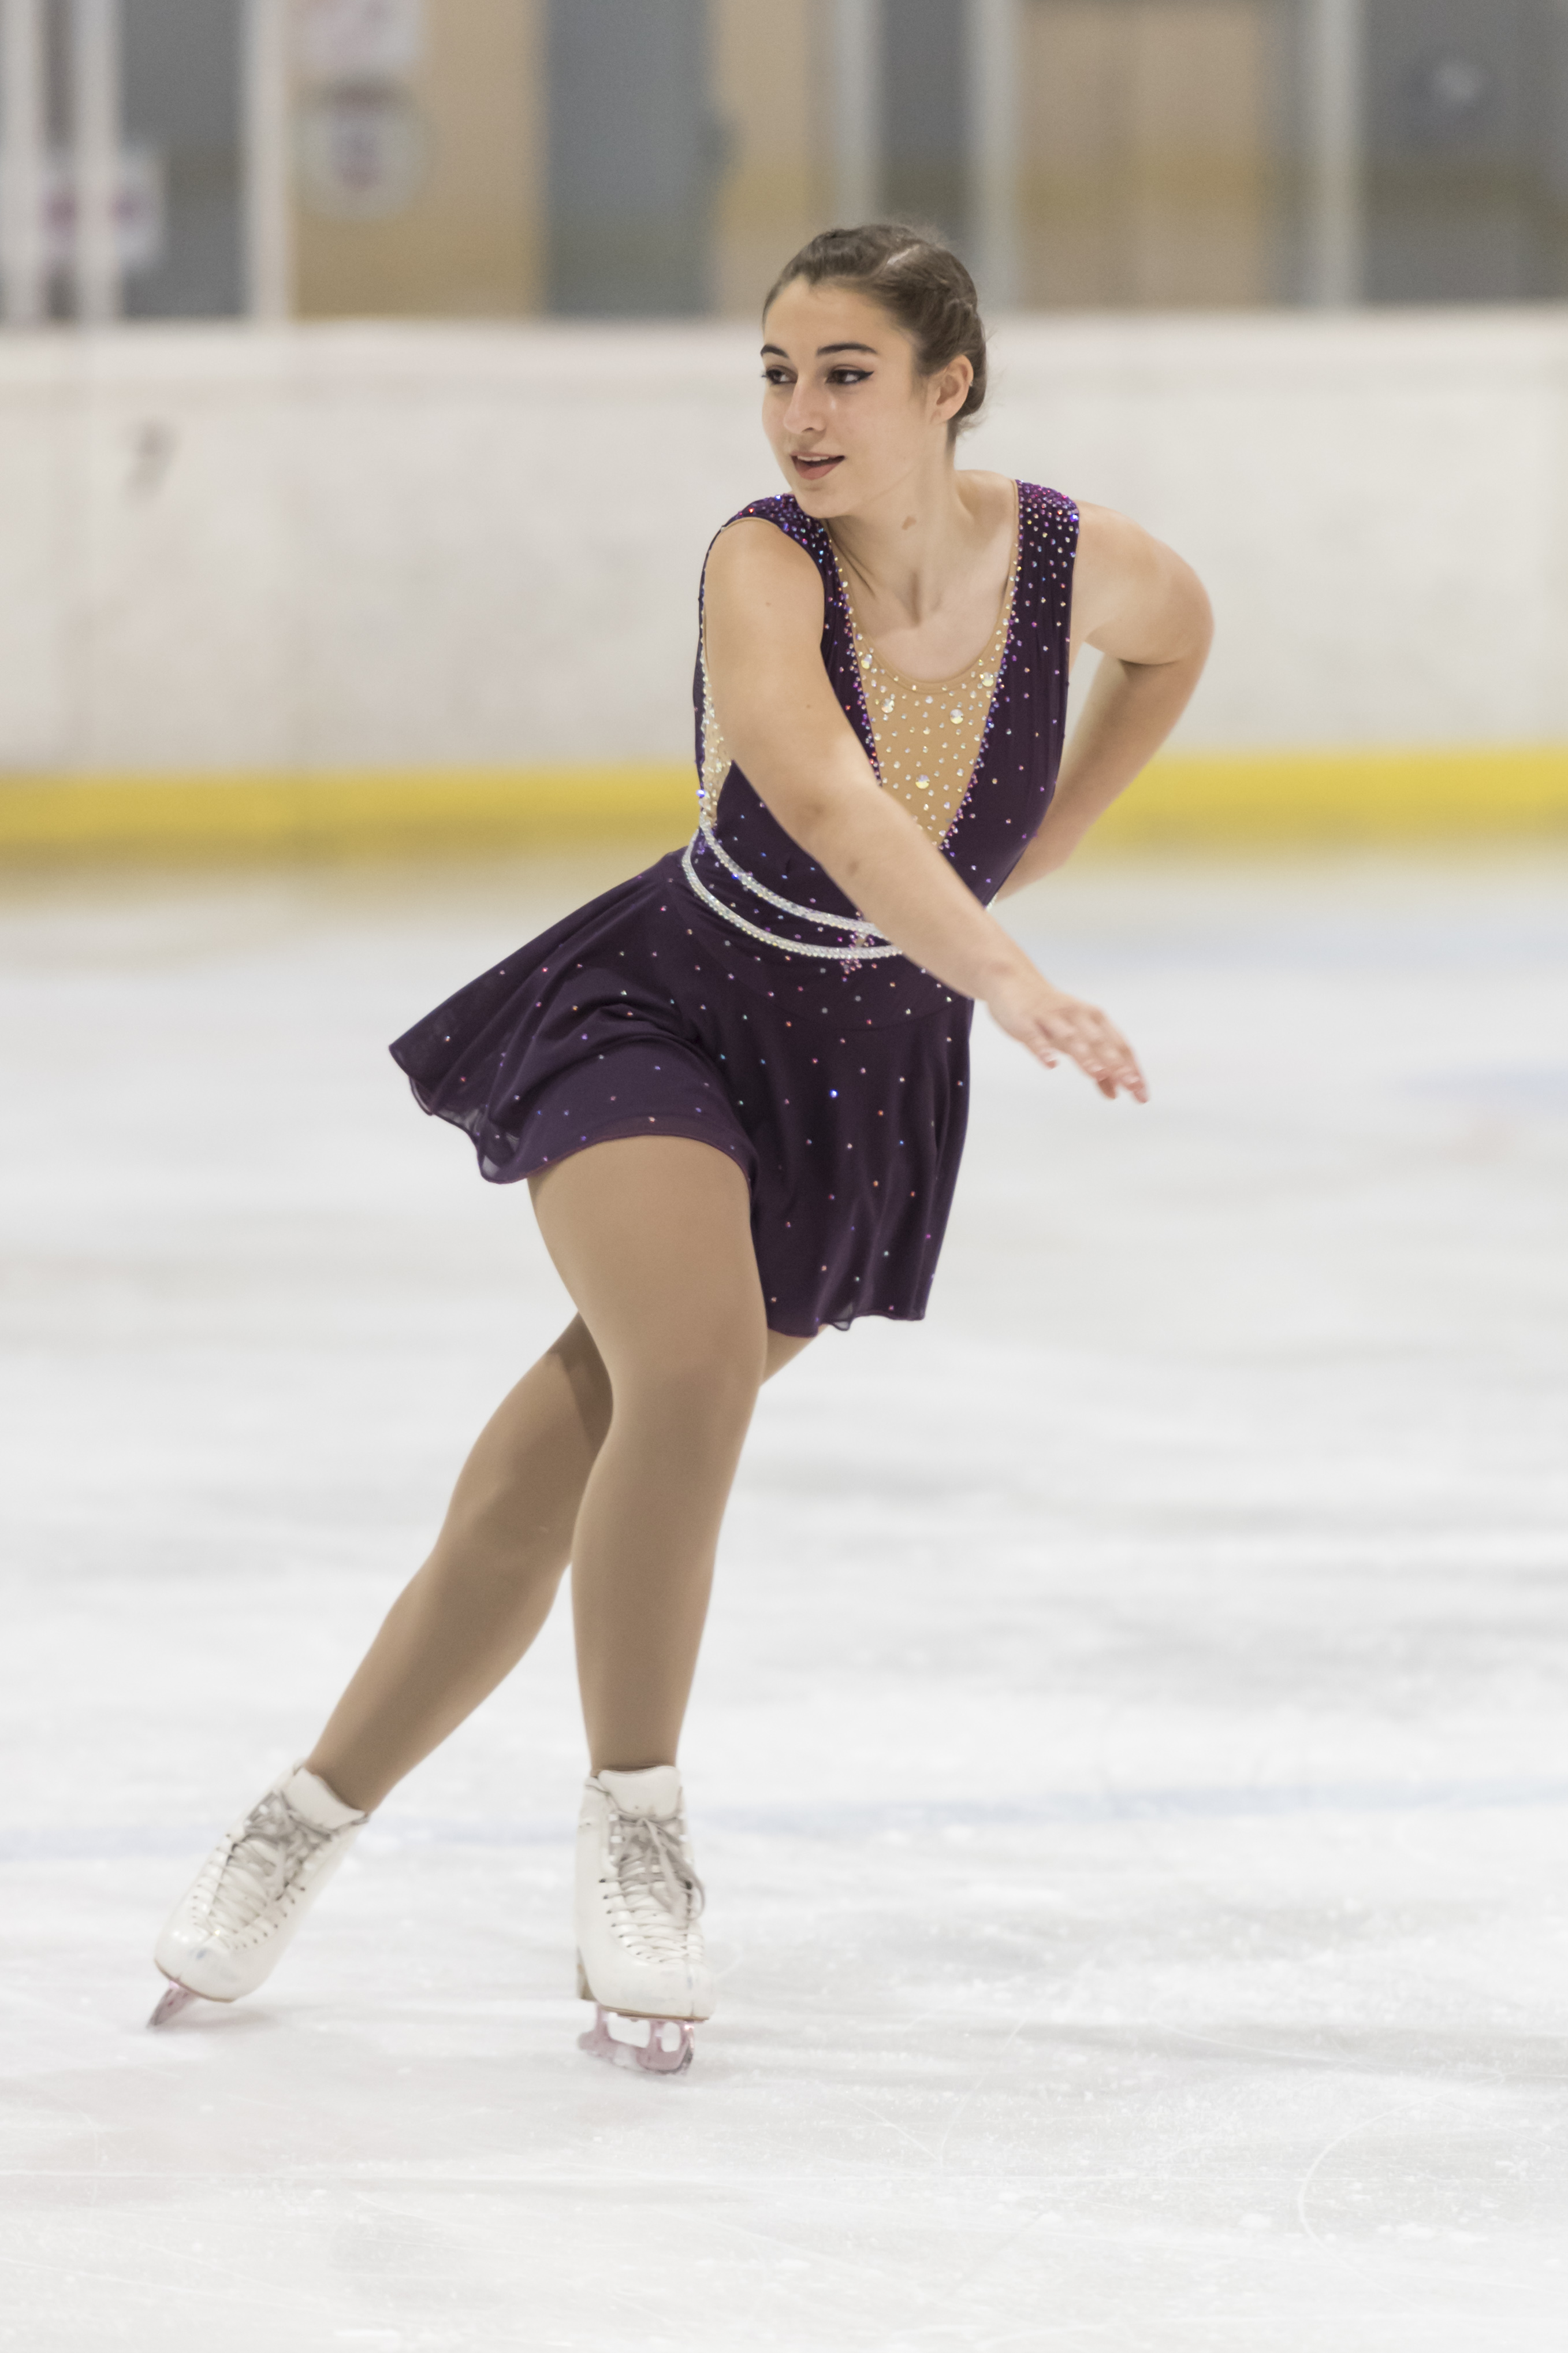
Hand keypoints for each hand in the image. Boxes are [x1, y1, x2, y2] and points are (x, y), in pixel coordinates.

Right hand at [984, 966, 1147, 1101]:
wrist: (1012, 980)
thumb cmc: (1052, 1016)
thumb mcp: (1076, 1040)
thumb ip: (1096, 1067)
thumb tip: (1115, 1093)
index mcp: (1094, 1019)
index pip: (1119, 1045)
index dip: (1131, 1069)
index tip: (1141, 1094)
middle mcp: (1077, 1016)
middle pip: (1100, 1042)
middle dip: (1116, 1064)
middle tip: (1130, 1085)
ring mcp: (1050, 1017)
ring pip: (1071, 1038)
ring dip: (1085, 1056)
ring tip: (1097, 1074)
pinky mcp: (1025, 1021)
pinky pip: (1034, 1037)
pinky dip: (1043, 1050)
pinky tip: (1050, 1064)